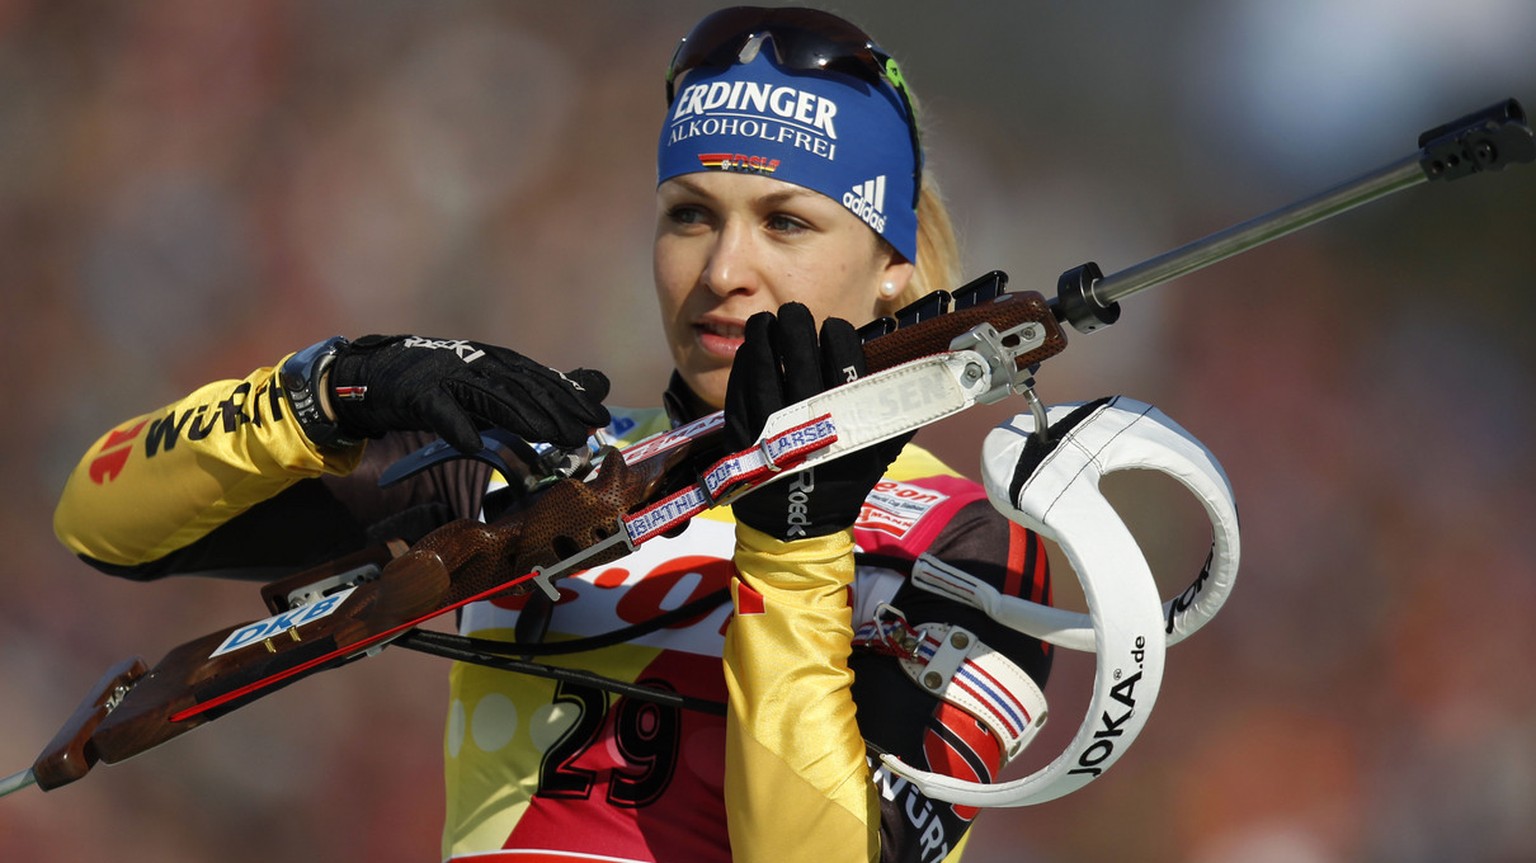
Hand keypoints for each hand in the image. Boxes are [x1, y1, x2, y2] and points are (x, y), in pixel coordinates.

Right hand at [328, 335, 609, 452]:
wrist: (379, 374)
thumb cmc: (443, 383)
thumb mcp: (495, 385)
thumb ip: (543, 388)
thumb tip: (597, 385)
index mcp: (498, 361)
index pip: (541, 378)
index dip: (572, 397)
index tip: (600, 418)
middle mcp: (478, 362)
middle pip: (523, 386)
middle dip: (555, 408)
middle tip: (582, 432)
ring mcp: (448, 376)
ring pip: (489, 395)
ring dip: (521, 415)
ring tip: (547, 435)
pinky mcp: (418, 393)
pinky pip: (440, 410)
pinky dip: (456, 426)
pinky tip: (472, 443)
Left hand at [725, 303, 910, 539]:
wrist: (798, 524)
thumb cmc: (843, 481)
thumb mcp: (880, 452)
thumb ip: (901, 413)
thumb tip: (931, 377)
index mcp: (846, 419)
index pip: (842, 359)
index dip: (837, 335)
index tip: (833, 329)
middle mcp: (809, 420)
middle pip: (800, 355)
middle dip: (796, 324)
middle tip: (795, 312)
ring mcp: (770, 426)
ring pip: (764, 368)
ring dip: (763, 336)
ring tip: (766, 320)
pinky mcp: (742, 435)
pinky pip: (739, 390)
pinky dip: (744, 364)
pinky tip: (750, 349)